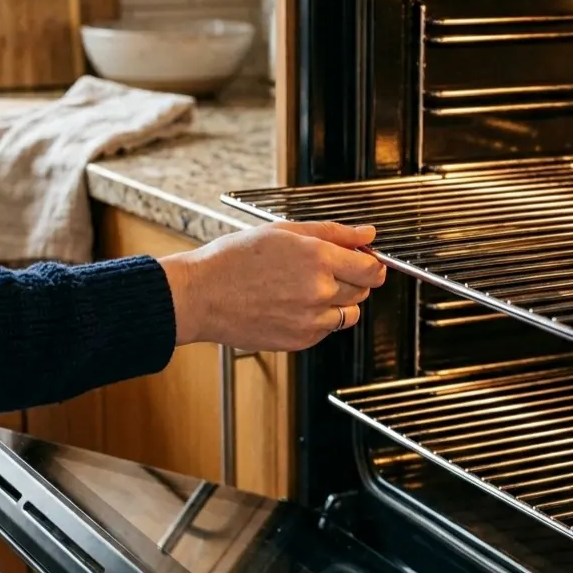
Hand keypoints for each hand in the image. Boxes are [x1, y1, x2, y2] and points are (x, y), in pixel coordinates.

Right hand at [160, 221, 386, 351]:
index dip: (372, 262)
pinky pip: (327, 329)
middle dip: (354, 278)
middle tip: (326, 269)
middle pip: (364, 290)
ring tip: (307, 288)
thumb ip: (333, 232)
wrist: (201, 295)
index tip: (366, 259)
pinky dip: (319, 318)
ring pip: (349, 313)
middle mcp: (319, 291)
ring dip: (340, 301)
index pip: (371, 266)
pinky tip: (293, 304)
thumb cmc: (234, 260)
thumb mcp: (283, 231)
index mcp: (318, 258)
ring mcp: (311, 320)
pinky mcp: (300, 340)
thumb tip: (367, 234)